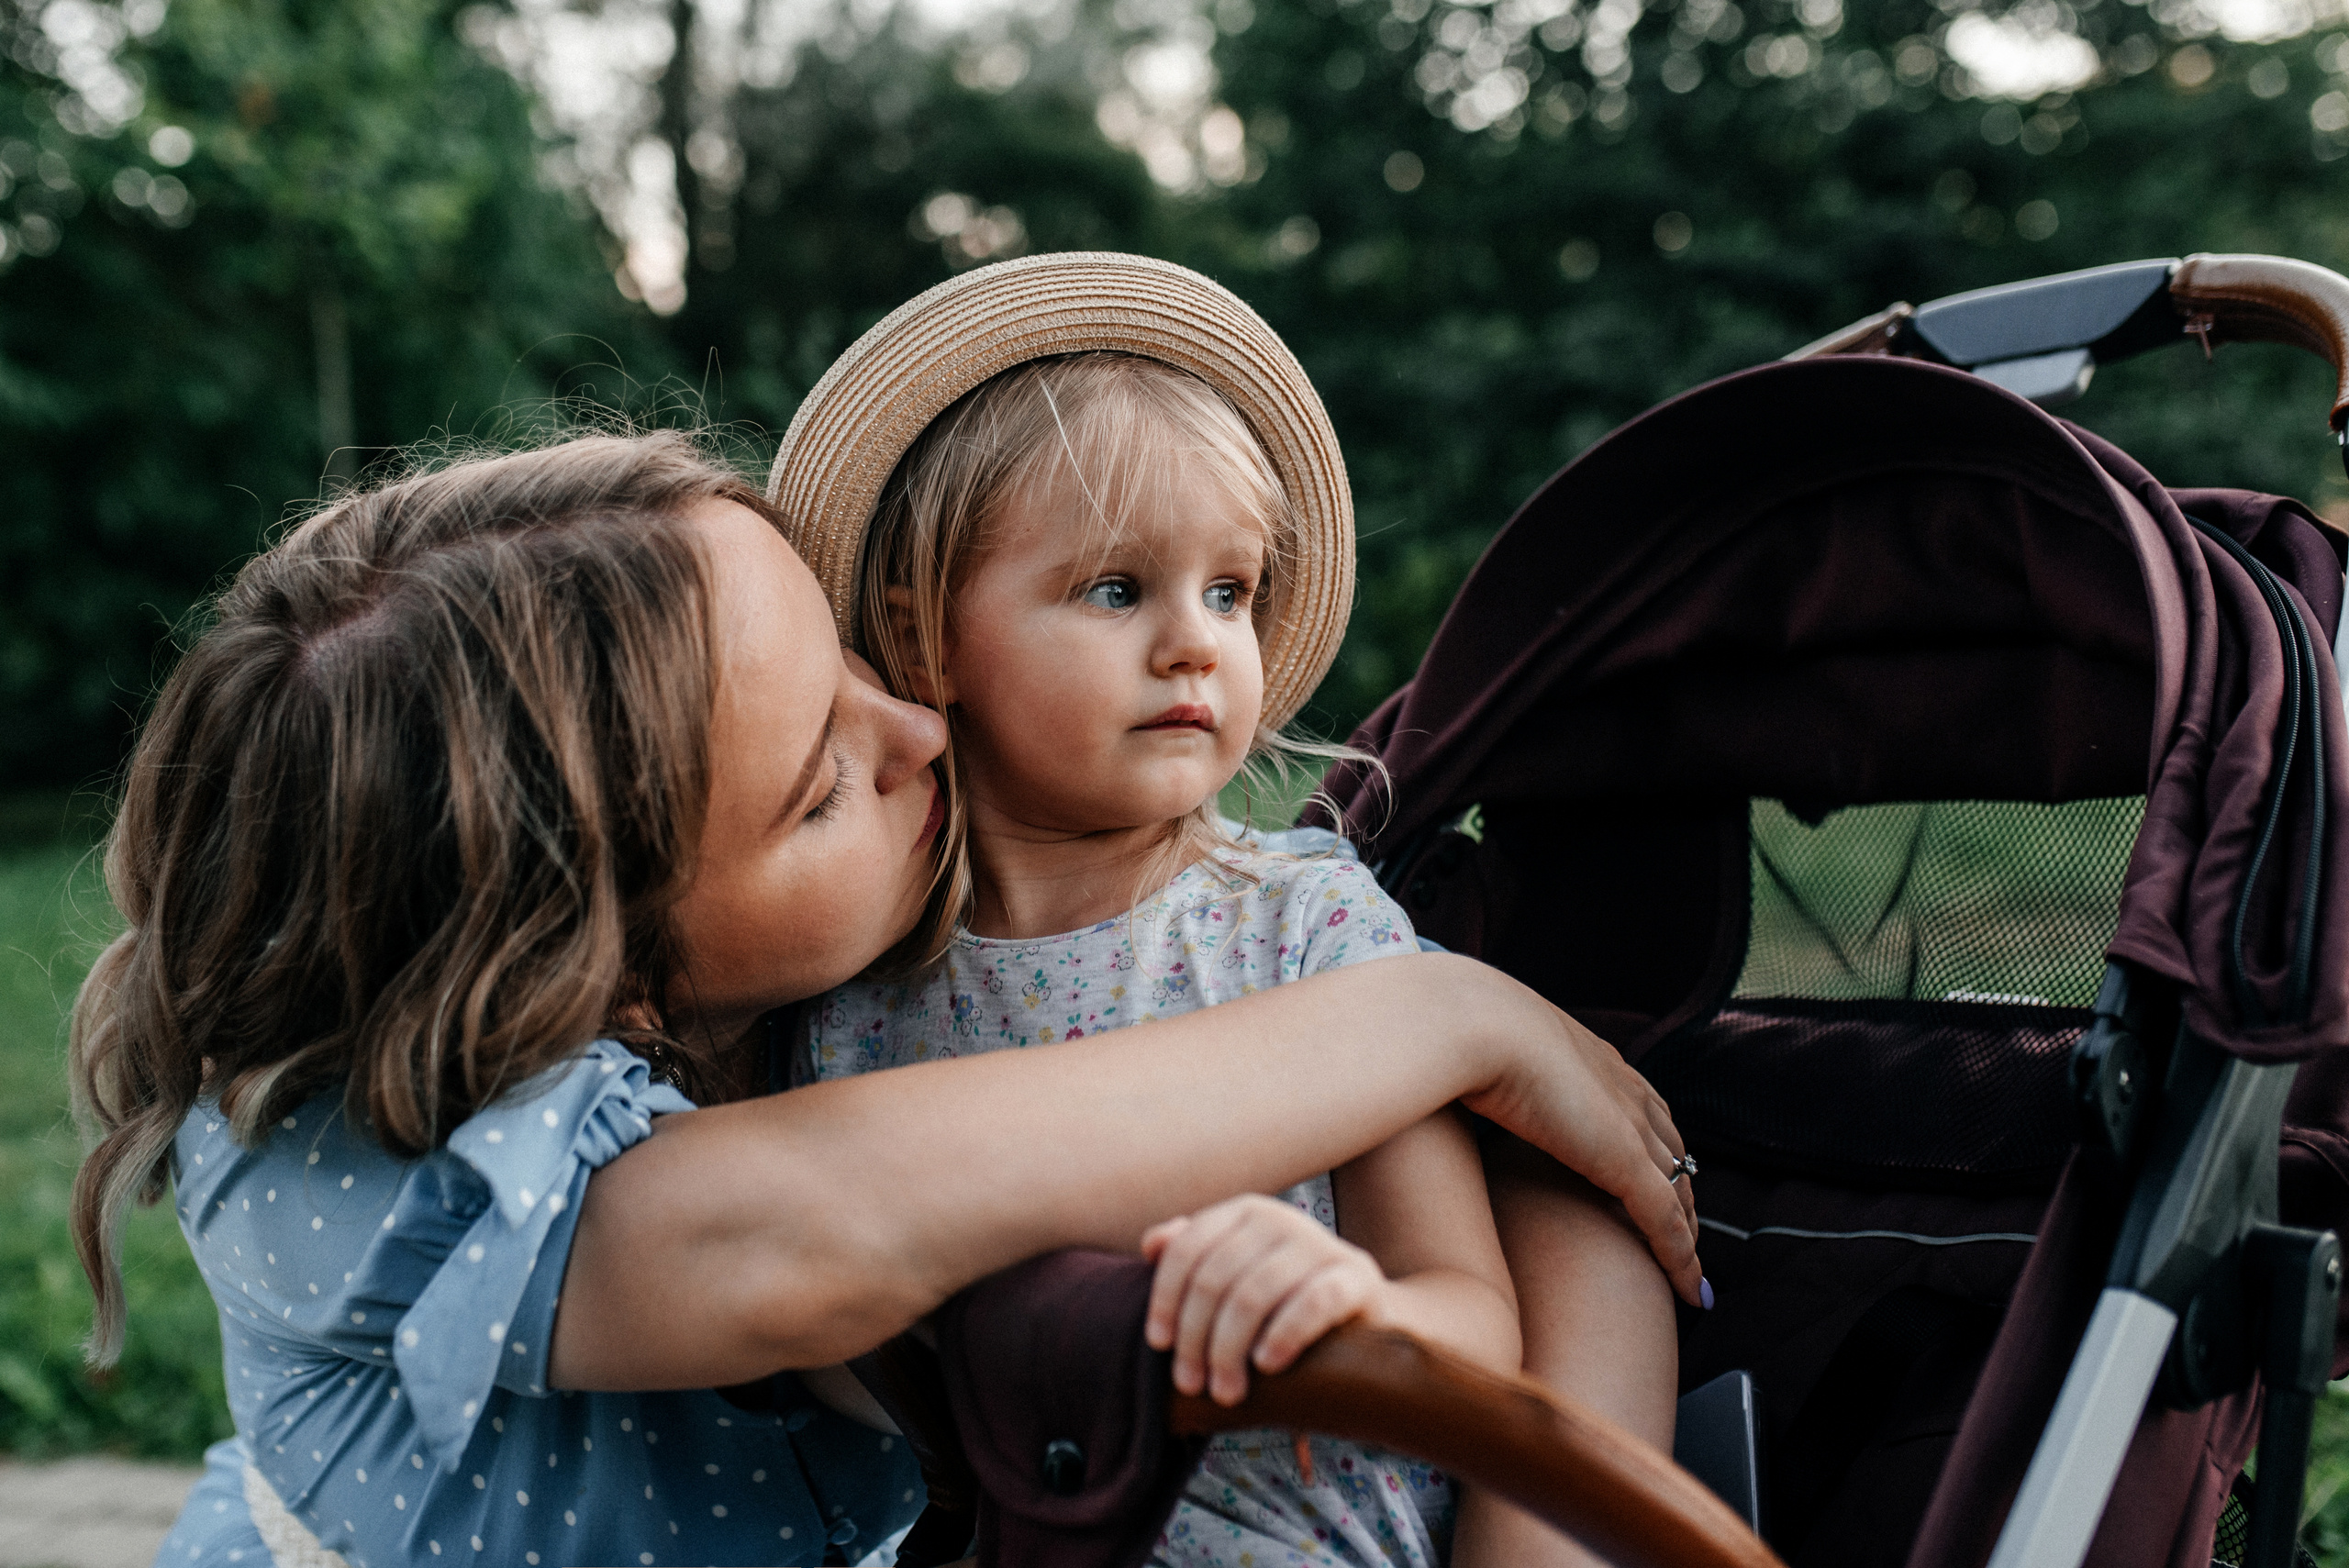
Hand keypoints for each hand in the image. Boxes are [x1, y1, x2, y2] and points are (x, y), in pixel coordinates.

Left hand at [1141, 1194, 1387, 1405]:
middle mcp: (1279, 1218)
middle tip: (1190, 1384)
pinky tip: (1266, 1366)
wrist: (1360, 1314)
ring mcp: (1320, 1242)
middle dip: (1195, 1338)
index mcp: (1242, 1213)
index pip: (1187, 1250)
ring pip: (1254, 1294)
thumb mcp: (1235, 1274)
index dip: (1165, 1298)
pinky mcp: (1355, 1274)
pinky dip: (1283, 1335)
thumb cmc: (1281, 1300)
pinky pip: (1312, 1302)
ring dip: (1230, 1350)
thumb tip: (1151, 1244)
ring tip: (1225, 1390)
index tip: (1157, 1344)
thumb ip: (1193, 1256)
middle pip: (1216, 1279)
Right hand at [1462, 994, 1704, 1308]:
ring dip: (1686, 1232)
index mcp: (1592, 1057)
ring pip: (1678, 1190)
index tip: (1650, 1172)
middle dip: (1680, 1190)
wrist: (1468, 1023)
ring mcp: (1627, 1125)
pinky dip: (1684, 1261)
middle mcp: (1622, 1088)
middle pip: (1671, 1149)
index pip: (1641, 1106)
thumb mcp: (1477, 1049)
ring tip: (1688, 1271)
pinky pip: (1667, 1223)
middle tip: (1681, 1232)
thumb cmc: (1454, 1031)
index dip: (1651, 1143)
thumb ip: (1480, 1069)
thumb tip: (1445, 1082)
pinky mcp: (1623, 1161)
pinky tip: (1692, 1294)